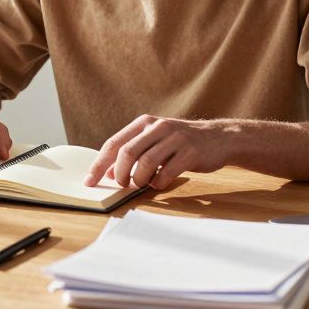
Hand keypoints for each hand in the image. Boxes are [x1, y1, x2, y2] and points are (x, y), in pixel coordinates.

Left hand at [84, 115, 233, 189]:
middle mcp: (158, 127)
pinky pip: (167, 172)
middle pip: (127, 152)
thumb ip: (133, 153)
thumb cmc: (181, 143)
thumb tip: (109, 173)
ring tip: (141, 185)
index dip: (99, 164)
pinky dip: (158, 183)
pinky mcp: (190, 152)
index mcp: (145, 122)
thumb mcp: (155, 141)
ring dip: (139, 180)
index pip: (114, 143)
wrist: (218, 138)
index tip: (90, 181)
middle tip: (121, 185)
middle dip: (120, 174)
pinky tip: (159, 184)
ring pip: (145, 163)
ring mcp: (175, 138)